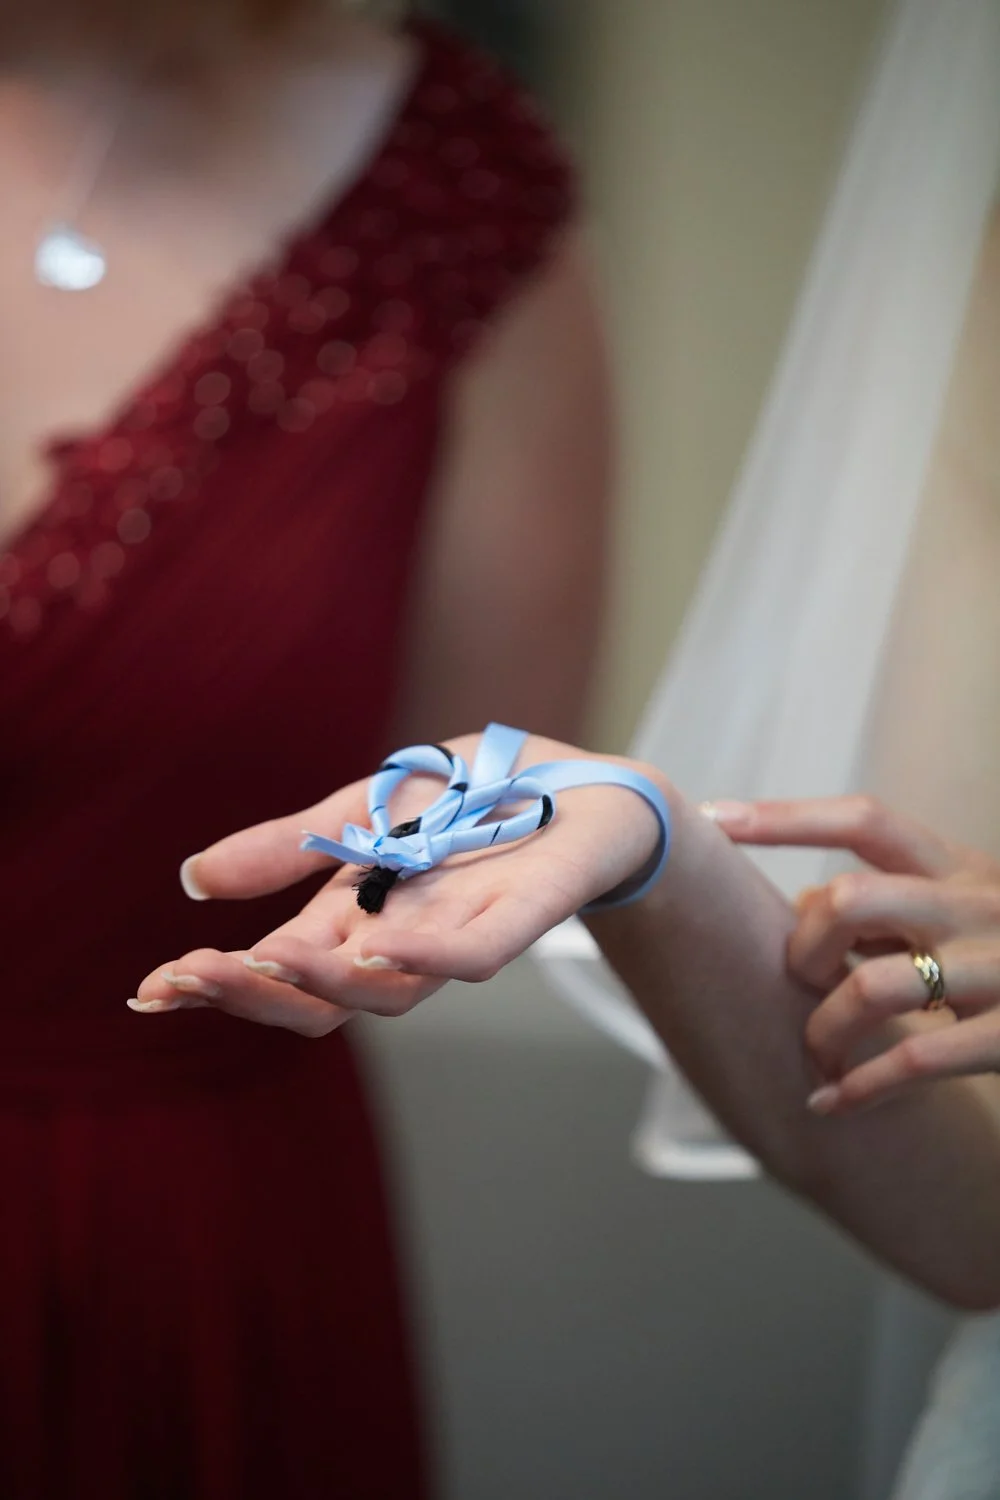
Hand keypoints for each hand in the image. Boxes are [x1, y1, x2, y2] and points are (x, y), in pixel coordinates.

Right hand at [134, 734, 666, 1036]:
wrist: (581, 782)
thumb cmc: (471, 802)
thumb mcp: (359, 810)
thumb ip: (286, 848)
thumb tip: (192, 881)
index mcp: (354, 918)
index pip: (274, 971)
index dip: (214, 984)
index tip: (152, 989)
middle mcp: (400, 942)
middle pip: (318, 1003)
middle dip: (251, 993)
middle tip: (190, 976)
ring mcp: (459, 936)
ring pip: (388, 995)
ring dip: (327, 983)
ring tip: (271, 961)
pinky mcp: (521, 915)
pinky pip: (475, 957)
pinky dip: (428, 959)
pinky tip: (382, 948)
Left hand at [712, 796, 999, 1112]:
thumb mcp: (968, 909)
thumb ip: (895, 904)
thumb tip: (801, 908)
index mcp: (962, 866)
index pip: (864, 821)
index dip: (786, 817)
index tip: (713, 818)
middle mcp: (981, 904)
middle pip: (850, 901)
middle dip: (803, 947)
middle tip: (803, 982)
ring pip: (874, 987)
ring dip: (824, 1028)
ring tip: (816, 1054)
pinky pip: (920, 1059)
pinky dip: (861, 1086)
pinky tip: (831, 1103)